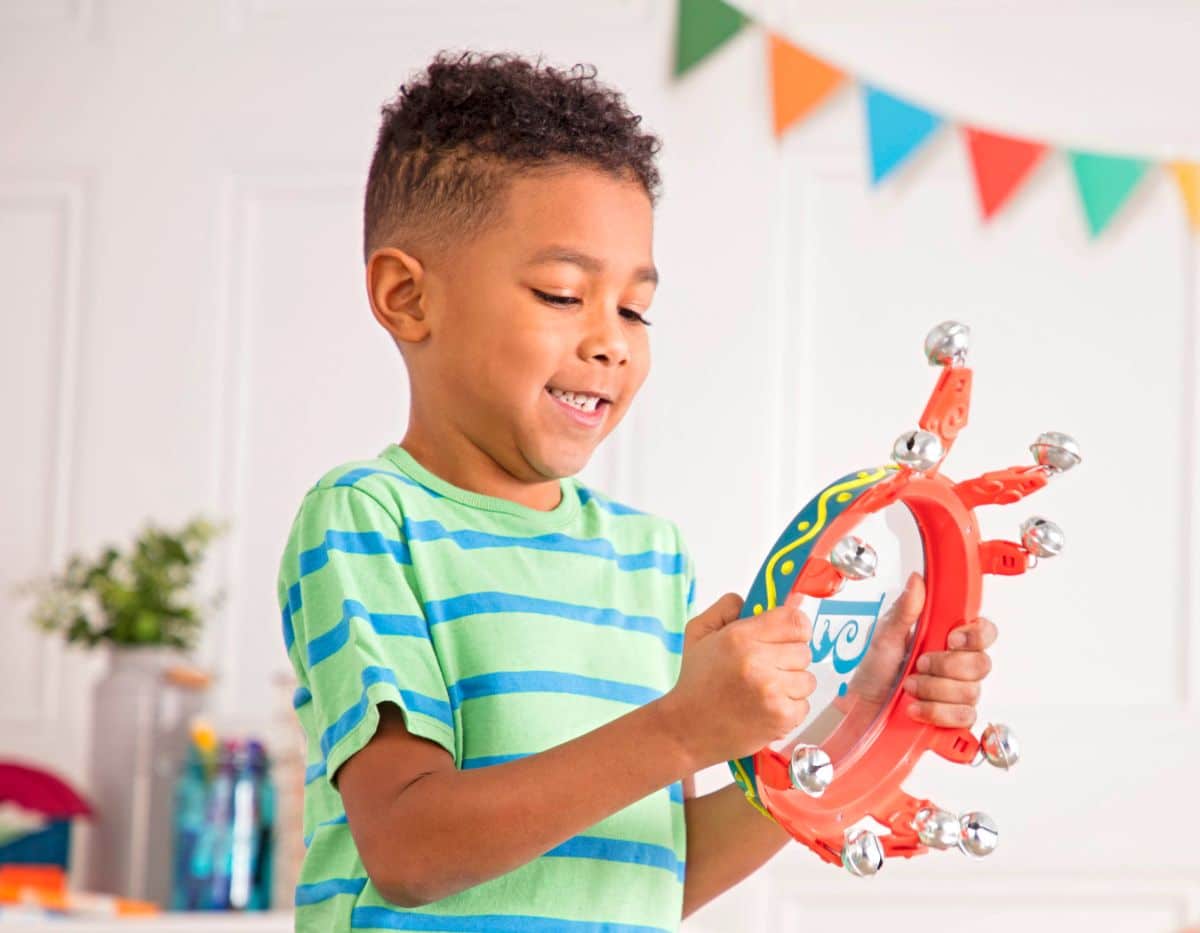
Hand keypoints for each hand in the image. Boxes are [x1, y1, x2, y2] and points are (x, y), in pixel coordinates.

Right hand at [659, 594, 816, 768]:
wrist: (686, 729)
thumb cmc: (696, 682)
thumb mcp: (699, 633)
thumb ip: (727, 608)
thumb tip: (758, 600)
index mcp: (740, 637)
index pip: (795, 621)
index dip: (794, 628)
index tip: (785, 636)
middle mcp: (758, 662)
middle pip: (804, 650)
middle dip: (788, 658)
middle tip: (765, 668)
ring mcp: (772, 692)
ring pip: (808, 679)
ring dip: (791, 684)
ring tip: (764, 690)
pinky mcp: (781, 718)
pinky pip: (805, 705)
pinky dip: (789, 708)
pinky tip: (765, 708)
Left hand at [844, 572, 996, 727]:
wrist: (862, 705)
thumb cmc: (875, 670)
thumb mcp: (886, 635)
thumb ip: (906, 609)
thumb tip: (917, 581)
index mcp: (946, 638)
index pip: (985, 631)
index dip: (975, 636)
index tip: (951, 639)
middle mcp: (958, 664)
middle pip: (981, 664)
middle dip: (945, 666)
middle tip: (918, 665)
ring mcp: (958, 692)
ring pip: (971, 692)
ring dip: (934, 690)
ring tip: (909, 686)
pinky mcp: (954, 716)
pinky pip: (963, 716)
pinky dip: (936, 712)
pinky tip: (916, 707)